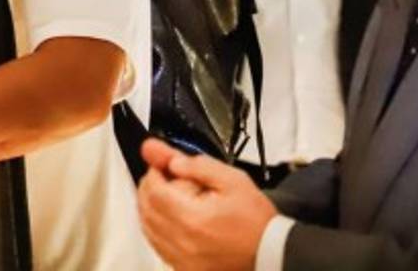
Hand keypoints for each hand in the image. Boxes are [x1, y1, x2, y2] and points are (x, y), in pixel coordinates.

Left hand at [137, 139, 275, 270]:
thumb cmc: (256, 221)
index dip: (155, 172)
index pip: (153, 190)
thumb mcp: (232, 180)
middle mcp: (181, 242)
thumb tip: (169, 158)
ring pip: (147, 228)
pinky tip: (170, 219)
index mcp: (192, 218)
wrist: (272, 254)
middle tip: (166, 177)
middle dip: (150, 187)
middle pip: (145, 208)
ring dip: (150, 208)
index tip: (165, 165)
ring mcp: (181, 260)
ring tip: (168, 196)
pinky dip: (156, 229)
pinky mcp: (184, 269)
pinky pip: (157, 246)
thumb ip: (197, 166)